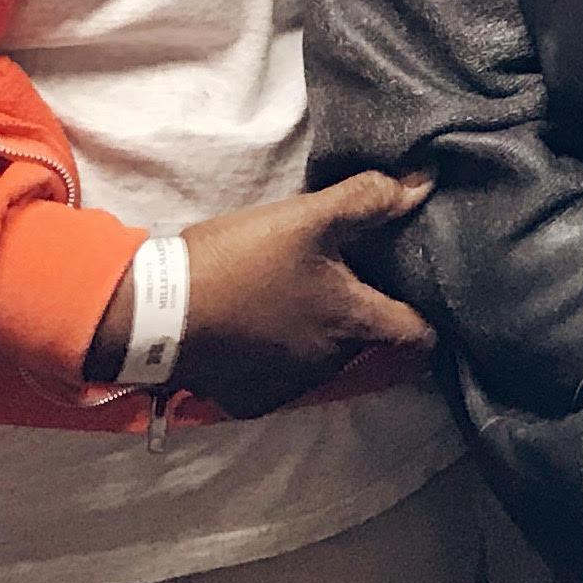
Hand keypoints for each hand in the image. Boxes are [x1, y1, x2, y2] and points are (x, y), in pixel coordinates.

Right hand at [88, 173, 439, 417]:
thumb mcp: (306, 217)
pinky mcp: (249, 399)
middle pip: (367, 339)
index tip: (425, 294)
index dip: (430, 315)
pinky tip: (260, 322)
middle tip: (348, 272)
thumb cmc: (238, 261)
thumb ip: (368, 198)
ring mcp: (288, 387)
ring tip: (297, 293)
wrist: (152, 312)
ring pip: (324, 356)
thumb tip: (425, 183)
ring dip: (319, 330)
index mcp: (351, 323)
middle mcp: (329, 364)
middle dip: (364, 309)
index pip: (418, 335)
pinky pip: (280, 374)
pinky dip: (278, 352)